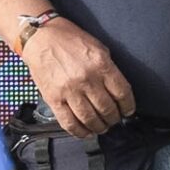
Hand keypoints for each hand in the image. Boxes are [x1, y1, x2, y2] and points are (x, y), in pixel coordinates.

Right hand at [22, 22, 135, 136]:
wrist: (40, 37)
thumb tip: (118, 91)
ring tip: (101, 127)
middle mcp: (87, 79)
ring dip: (99, 127)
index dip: (128, 106)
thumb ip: (109, 68)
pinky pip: (69, 122)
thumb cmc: (69, 39)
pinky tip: (85, 132)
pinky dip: (79, 132)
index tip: (128, 111)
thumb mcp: (98, 47)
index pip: (122, 93)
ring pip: (90, 119)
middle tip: (114, 119)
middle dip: (114, 118)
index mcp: (101, 65)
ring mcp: (69, 91)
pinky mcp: (53, 99)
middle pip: (107, 109)